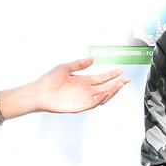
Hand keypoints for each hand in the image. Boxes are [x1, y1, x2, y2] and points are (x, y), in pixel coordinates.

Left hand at [0, 59, 128, 120]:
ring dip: (112, 91)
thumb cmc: (48, 80)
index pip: (102, 78)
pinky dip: (101, 98)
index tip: (120, 71)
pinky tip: (106, 92)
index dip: (112, 75)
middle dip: (117, 83)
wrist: (39, 92)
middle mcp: (85, 90)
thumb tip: (91, 59)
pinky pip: (93, 103)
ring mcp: (83, 98)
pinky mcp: (80, 106)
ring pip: (102, 96)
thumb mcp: (65, 67)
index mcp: (83, 81)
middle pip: (105, 87)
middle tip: (126, 79)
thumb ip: (79, 64)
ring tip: (120, 84)